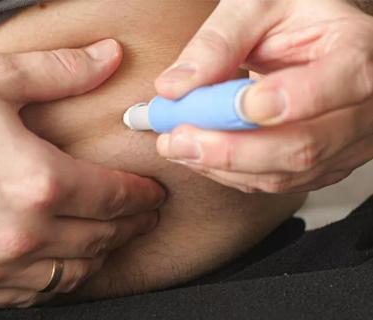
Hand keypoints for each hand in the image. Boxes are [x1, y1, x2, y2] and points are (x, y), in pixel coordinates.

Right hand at [0, 39, 164, 306]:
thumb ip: (60, 70)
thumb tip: (108, 56)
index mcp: (35, 181)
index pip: (113, 198)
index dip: (141, 195)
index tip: (152, 193)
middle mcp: (18, 233)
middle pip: (99, 238)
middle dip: (131, 226)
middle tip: (143, 214)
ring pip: (70, 274)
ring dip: (99, 255)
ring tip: (110, 237)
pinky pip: (29, 296)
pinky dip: (55, 281)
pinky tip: (60, 262)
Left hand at [154, 0, 372, 192]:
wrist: (310, 38)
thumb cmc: (289, 16)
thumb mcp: (255, 8)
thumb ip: (218, 43)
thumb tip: (175, 87)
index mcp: (361, 50)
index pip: (344, 82)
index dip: (288, 101)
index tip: (231, 105)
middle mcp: (365, 106)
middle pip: (306, 145)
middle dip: (232, 149)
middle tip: (178, 139)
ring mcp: (348, 142)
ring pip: (287, 173)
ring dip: (223, 166)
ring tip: (177, 145)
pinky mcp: (325, 164)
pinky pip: (277, 182)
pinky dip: (232, 173)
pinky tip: (201, 154)